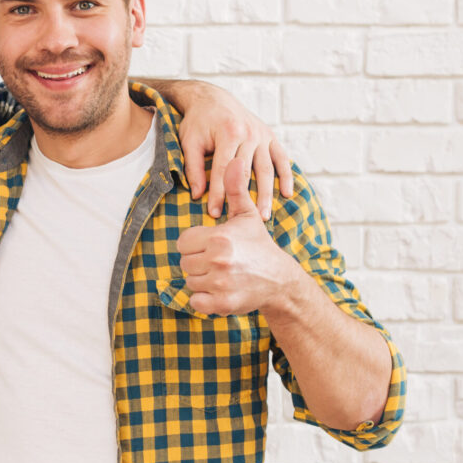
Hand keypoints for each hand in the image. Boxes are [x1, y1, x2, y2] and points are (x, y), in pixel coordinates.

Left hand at [175, 81, 292, 220]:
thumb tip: (197, 195)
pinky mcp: (270, 136)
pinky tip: (287, 194)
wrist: (213, 99)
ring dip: (267, 193)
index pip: (223, 170)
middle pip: (248, 172)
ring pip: (267, 169)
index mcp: (228, 133)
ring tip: (264, 216)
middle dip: (246, 199)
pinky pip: (282, 158)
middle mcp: (249, 133)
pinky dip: (287, 176)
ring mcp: (262, 135)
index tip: (214, 214)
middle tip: (243, 221)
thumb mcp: (190, 142)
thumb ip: (194, 168)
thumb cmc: (198, 122)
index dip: (219, 194)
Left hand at [177, 157, 300, 316]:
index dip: (195, 244)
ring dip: (201, 280)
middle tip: (218, 261)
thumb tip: (235, 159)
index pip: (183, 242)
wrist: (279, 280)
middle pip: (184, 262)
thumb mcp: (247, 215)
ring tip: (221, 274)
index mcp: (219, 238)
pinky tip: (219, 289)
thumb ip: (236, 188)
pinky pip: (195, 301)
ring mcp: (220, 284)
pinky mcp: (222, 304)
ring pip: (189, 282)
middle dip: (198, 262)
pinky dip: (203, 299)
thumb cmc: (258, 245)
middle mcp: (218, 261)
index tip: (211, 245)